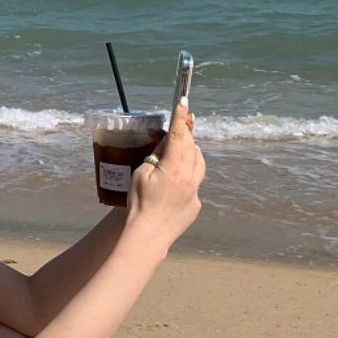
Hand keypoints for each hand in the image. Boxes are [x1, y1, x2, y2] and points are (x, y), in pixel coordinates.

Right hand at [125, 101, 205, 249]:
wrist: (148, 235)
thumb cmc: (139, 204)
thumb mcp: (141, 174)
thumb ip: (155, 157)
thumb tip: (166, 145)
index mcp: (174, 167)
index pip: (178, 135)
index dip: (180, 117)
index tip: (183, 102)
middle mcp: (190, 177)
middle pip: (192, 146)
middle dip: (187, 133)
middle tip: (184, 120)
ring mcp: (195, 191)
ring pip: (199, 162)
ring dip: (192, 152)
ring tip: (182, 148)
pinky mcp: (196, 203)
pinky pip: (195, 182)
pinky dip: (188, 175)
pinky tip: (175, 181)